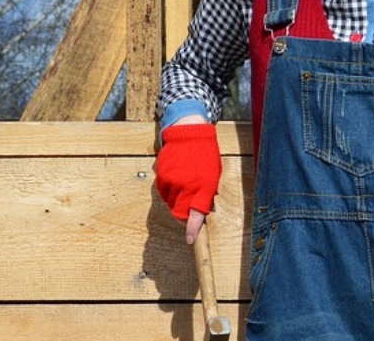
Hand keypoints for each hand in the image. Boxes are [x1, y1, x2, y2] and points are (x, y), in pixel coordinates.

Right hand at [154, 122, 219, 243]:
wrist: (189, 133)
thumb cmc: (205, 156)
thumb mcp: (213, 177)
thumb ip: (206, 196)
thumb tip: (201, 213)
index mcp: (203, 187)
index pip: (196, 215)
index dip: (192, 230)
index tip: (190, 240)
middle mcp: (186, 186)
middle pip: (179, 212)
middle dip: (183, 214)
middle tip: (189, 205)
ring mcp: (171, 181)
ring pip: (170, 203)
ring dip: (176, 200)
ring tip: (184, 184)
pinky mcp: (161, 176)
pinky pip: (163, 193)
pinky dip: (168, 191)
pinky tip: (176, 178)